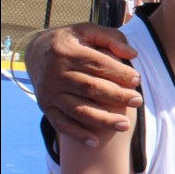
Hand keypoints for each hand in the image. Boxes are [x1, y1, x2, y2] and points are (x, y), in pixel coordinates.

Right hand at [25, 23, 141, 144]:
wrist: (36, 52)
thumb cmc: (72, 41)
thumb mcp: (88, 31)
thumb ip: (111, 38)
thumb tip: (132, 55)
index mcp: (66, 51)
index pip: (97, 64)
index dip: (118, 73)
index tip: (137, 80)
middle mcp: (55, 73)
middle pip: (90, 88)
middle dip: (116, 96)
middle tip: (138, 100)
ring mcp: (49, 92)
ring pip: (78, 110)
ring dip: (102, 120)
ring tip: (125, 125)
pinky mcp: (45, 107)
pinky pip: (61, 124)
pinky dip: (77, 134)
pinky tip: (95, 142)